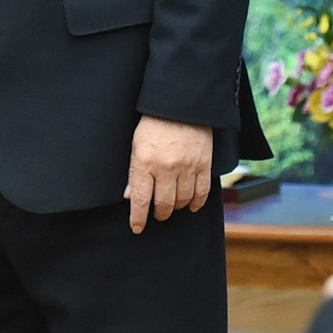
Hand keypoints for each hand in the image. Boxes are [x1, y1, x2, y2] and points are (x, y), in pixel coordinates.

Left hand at [124, 114, 213, 230]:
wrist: (180, 104)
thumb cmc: (153, 123)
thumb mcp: (136, 145)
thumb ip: (133, 172)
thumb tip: (129, 196)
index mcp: (144, 162)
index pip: (140, 200)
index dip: (138, 218)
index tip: (137, 228)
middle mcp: (165, 168)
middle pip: (163, 204)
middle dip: (159, 214)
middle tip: (157, 214)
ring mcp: (186, 167)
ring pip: (182, 201)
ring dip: (176, 208)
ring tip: (172, 206)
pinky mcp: (203, 165)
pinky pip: (202, 192)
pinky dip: (197, 203)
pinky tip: (192, 205)